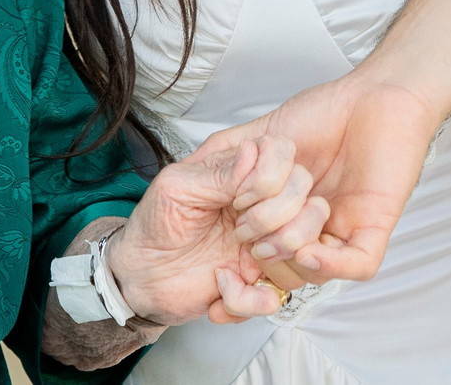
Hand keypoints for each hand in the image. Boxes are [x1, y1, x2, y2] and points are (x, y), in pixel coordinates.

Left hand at [106, 135, 327, 327]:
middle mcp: (263, 208)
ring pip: (308, 250)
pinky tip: (221, 285)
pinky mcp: (256, 285)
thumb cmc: (154, 226)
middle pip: (312, 203)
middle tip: (239, 230)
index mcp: (243, 176)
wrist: (138, 277)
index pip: (287, 156)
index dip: (273, 177)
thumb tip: (253, 151)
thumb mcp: (176, 188)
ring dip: (276, 258)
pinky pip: (275, 297)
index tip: (241, 197)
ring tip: (238, 258)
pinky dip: (246, 299)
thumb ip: (218, 172)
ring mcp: (265, 247)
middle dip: (276, 220)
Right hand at [205, 73, 440, 284]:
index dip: (239, 274)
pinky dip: (331, 265)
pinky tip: (309, 249)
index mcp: (290, 215)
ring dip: (290, 258)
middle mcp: (316, 229)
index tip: (220, 273)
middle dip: (260, 257)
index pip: (262, 261)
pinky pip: (358, 265)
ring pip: (314, 273)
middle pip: (283, 272)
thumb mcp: (263, 134)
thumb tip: (187, 172)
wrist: (374, 94)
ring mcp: (345, 231)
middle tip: (247, 231)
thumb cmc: (326, 111)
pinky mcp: (374, 227)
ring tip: (278, 231)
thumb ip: (228, 154)